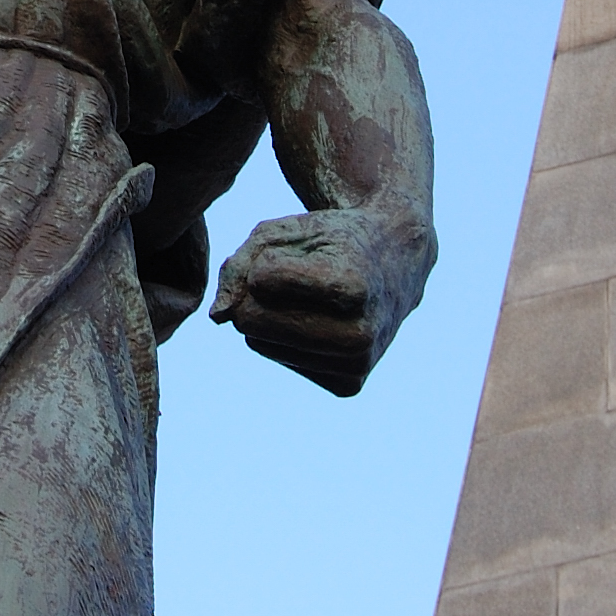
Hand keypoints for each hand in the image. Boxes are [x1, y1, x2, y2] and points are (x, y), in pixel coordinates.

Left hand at [210, 202, 432, 396]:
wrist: (396, 263)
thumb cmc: (331, 241)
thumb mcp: (286, 231)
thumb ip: (239, 264)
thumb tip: (219, 318)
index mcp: (351, 287)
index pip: (259, 279)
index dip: (267, 258)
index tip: (301, 253)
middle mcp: (358, 333)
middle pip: (251, 320)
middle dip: (255, 294)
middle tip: (293, 275)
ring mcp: (355, 365)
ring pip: (258, 343)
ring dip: (268, 315)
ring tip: (308, 296)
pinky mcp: (348, 385)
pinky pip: (278, 358)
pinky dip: (285, 338)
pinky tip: (318, 321)